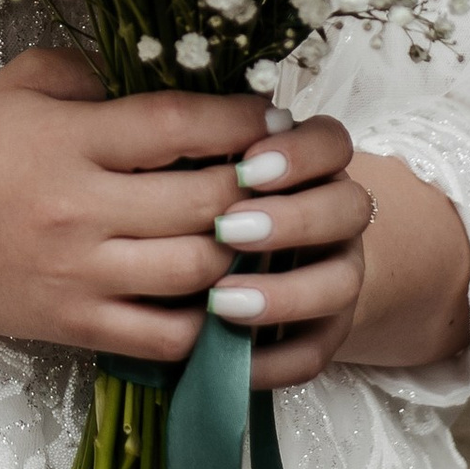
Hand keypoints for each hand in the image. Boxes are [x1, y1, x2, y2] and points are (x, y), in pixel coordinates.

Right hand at [0, 47, 292, 367]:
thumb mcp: (24, 85)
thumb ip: (98, 71)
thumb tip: (180, 76)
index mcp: (70, 142)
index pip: (178, 125)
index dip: (240, 119)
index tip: (271, 115)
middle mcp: (81, 210)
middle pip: (206, 202)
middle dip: (256, 187)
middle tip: (275, 176)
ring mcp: (82, 276)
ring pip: (199, 271)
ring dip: (240, 252)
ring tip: (252, 232)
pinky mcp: (79, 327)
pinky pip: (169, 336)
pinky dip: (208, 319)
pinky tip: (217, 292)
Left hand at [203, 112, 373, 392]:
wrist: (257, 261)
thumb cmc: (212, 193)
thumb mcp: (198, 159)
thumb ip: (187, 137)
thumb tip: (121, 109)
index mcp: (312, 163)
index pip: (330, 143)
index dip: (298, 152)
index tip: (247, 163)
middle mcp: (336, 215)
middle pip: (348, 208)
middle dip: (292, 219)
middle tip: (229, 229)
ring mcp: (337, 274)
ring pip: (341, 284)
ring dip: (286, 293)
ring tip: (223, 300)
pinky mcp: (324, 332)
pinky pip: (314, 352)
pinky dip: (275, 359)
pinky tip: (232, 360)